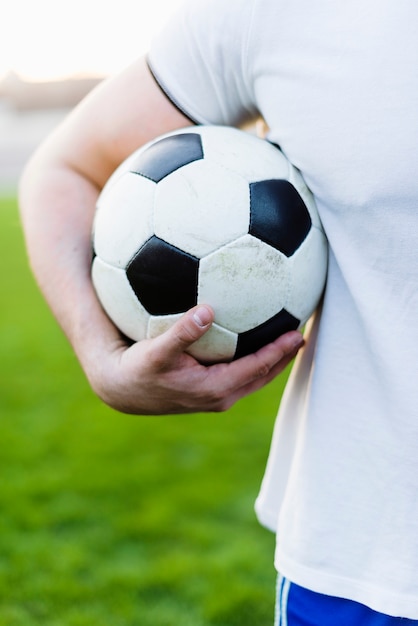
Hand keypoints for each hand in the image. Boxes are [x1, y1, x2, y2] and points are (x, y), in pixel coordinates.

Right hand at [88, 304, 303, 414]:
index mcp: (215, 389)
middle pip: (262, 375)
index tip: (298, 333)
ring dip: (272, 360)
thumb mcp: (156, 351)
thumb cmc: (138, 370)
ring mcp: (215, 397)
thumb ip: (183, 333)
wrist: (123, 392)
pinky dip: (254, 361)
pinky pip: (240, 375)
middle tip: (302, 333)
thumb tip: (206, 310)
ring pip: (253, 378)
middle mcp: (221, 397)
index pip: (257, 368)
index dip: (279, 351)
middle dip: (284, 357)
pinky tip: (251, 338)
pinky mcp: (208, 392)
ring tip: (287, 338)